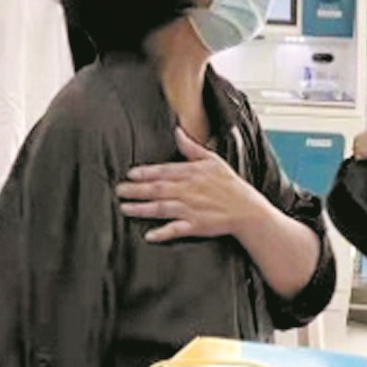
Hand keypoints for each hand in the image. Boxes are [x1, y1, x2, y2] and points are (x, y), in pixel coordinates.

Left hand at [118, 128, 262, 242]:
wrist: (247, 210)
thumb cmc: (230, 184)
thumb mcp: (213, 160)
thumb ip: (192, 147)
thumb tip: (177, 131)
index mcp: (192, 174)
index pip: (165, 172)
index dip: (146, 173)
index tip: (130, 174)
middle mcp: (189, 191)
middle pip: (158, 189)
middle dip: (137, 190)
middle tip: (119, 190)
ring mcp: (191, 209)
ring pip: (162, 208)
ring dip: (143, 208)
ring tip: (125, 208)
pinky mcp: (196, 226)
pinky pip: (177, 230)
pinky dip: (164, 233)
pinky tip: (150, 235)